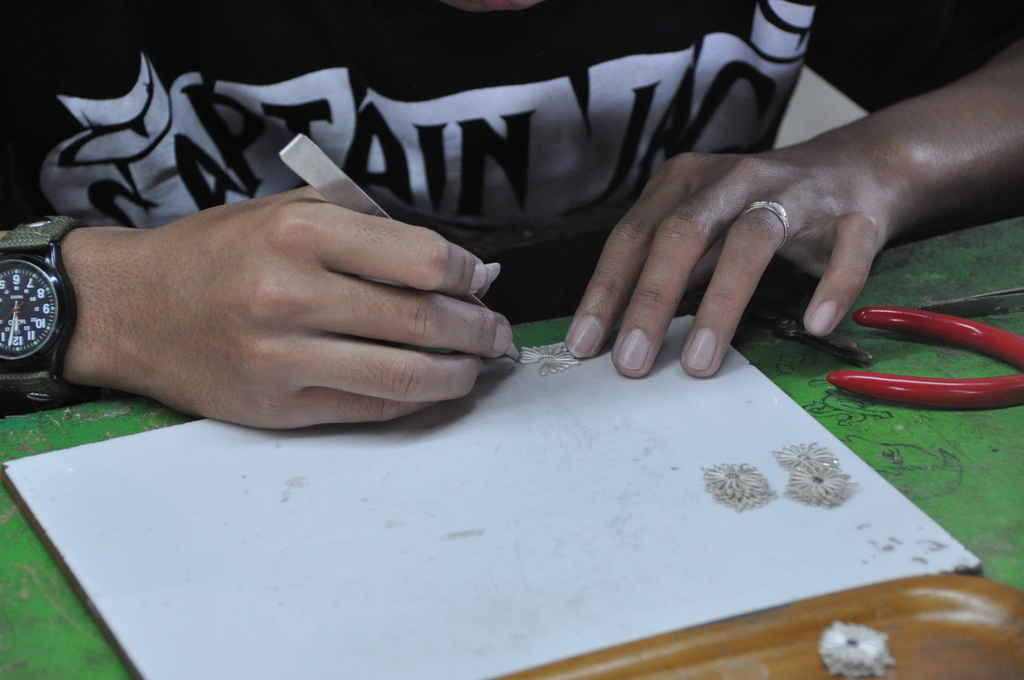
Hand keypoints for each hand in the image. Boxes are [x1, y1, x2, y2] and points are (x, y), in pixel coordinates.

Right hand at [60, 188, 513, 427]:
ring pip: (405, 375)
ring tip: (477, 363)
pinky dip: (416, 399)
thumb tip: (460, 269)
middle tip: (496, 330)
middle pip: (422, 321)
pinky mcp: (277, 407)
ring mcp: (282, 358)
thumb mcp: (288, 212)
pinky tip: (434, 386)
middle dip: (478, 329)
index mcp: (301, 234)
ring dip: (460, 373)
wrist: (133, 307)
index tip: (481, 281)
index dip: (469, 274)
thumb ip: (371, 233)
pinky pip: (371, 408)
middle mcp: (291, 295)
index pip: (422, 260)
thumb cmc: (217, 253)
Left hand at [564, 146, 890, 377]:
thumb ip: (664, 265)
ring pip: (754, 240)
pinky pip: (846, 249)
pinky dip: (833, 286)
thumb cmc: (759, 205)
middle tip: (632, 361)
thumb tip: (612, 328)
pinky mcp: (854, 214)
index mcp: (687, 181)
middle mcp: (736, 178)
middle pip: (684, 232)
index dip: (606, 289)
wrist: (857, 166)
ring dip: (722, 305)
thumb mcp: (702, 224)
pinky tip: (816, 324)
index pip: (634, 234)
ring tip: (700, 362)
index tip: (584, 344)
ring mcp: (796, 193)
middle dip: (652, 300)